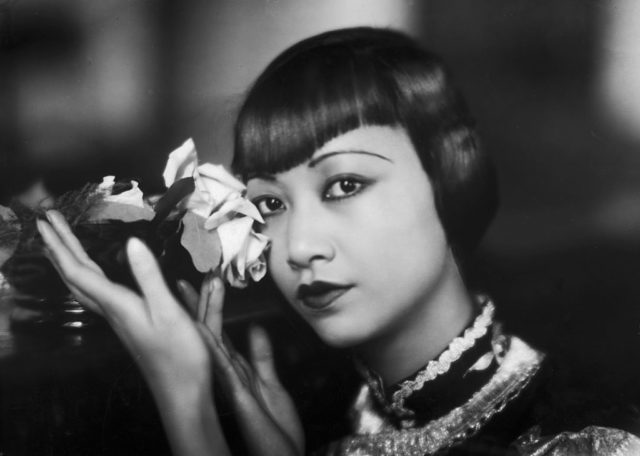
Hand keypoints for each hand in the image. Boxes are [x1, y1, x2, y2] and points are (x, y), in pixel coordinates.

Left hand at [37, 210, 229, 455]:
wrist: (182, 392)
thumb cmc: (179, 356)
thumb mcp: (168, 312)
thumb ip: (149, 277)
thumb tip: (132, 242)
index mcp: (118, 304)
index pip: (78, 271)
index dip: (60, 244)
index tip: (47, 221)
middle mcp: (112, 311)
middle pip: (75, 276)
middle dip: (59, 247)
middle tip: (47, 223)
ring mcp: (119, 319)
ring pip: (83, 286)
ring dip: (70, 262)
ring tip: (61, 244)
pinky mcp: (128, 324)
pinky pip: (97, 294)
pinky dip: (87, 277)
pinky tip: (94, 277)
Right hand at [179, 279, 304, 455]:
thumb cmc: (276, 431)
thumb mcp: (271, 385)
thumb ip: (262, 357)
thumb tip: (255, 328)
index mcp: (235, 373)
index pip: (217, 336)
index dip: (207, 312)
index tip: (195, 288)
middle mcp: (227, 376)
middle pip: (209, 336)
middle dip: (196, 308)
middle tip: (181, 281)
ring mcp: (230, 385)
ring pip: (211, 346)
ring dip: (202, 318)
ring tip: (188, 292)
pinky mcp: (239, 396)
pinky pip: (224, 367)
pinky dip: (213, 347)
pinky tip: (203, 329)